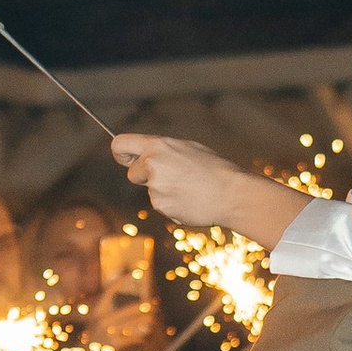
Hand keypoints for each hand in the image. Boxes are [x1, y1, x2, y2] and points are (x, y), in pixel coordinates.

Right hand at [84, 278, 154, 348]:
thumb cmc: (98, 337)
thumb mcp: (100, 322)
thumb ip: (112, 312)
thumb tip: (135, 303)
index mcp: (98, 311)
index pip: (110, 292)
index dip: (121, 282)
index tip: (133, 273)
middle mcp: (102, 319)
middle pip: (129, 310)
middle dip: (143, 309)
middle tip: (153, 307)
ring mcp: (107, 331)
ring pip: (134, 324)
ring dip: (145, 324)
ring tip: (151, 324)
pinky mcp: (113, 343)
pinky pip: (133, 338)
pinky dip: (140, 338)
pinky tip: (143, 338)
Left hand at [112, 131, 255, 230]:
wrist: (231, 194)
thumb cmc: (215, 169)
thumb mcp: (188, 148)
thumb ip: (163, 151)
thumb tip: (147, 155)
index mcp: (158, 146)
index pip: (120, 144)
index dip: (120, 153)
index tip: (125, 159)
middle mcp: (152, 165)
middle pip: (132, 174)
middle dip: (144, 178)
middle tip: (170, 179)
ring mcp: (155, 187)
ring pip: (151, 191)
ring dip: (164, 192)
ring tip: (190, 189)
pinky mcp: (161, 206)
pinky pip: (162, 205)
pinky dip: (173, 204)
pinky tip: (191, 201)